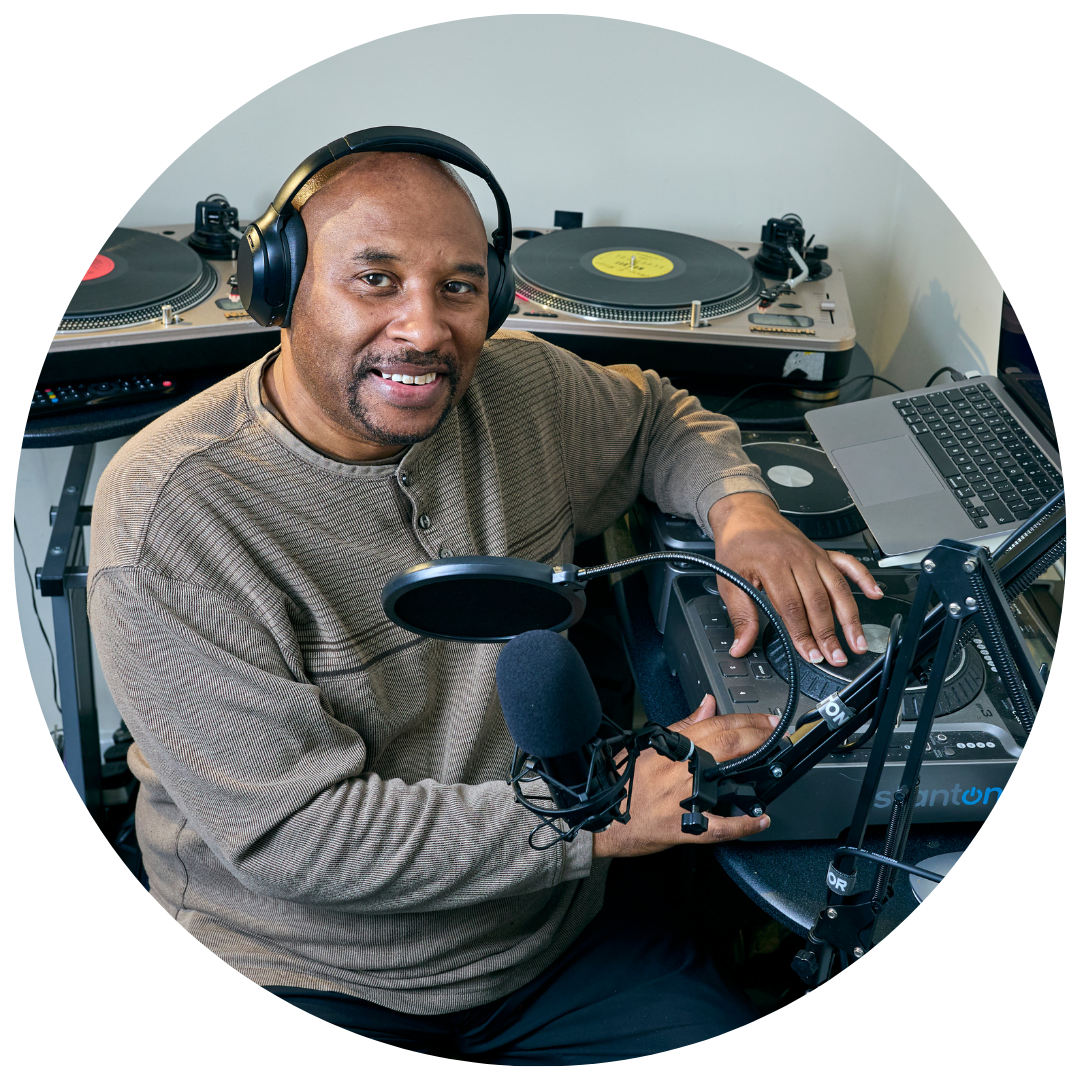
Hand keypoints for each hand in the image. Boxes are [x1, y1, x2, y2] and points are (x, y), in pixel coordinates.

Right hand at [592, 695, 775, 858]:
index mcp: (671, 747)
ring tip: (775, 766)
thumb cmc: (618, 781)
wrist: (598, 818)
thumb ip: (681, 726)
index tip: (767, 718)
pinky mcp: (683, 827)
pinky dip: (743, 825)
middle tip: (777, 732)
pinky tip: (760, 819)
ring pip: (728, 781)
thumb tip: (707, 705)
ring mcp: (683, 799)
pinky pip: (719, 827)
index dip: (746, 720)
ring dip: (757, 774)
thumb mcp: (645, 744)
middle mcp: (680, 769)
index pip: (716, 725)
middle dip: (759, 736)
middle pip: (728, 746)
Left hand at [708, 492, 882, 666]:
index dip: (803, 634)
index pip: (792, 607)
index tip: (810, 655)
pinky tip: (874, 594)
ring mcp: (813, 554)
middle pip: (819, 601)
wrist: (745, 513)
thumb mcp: (729, 580)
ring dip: (850, 617)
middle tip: (836, 657)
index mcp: (773, 564)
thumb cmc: (738, 544)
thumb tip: (740, 645)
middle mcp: (797, 558)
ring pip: (837, 588)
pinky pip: (848, 563)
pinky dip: (864, 578)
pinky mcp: (822, 552)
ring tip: (857, 641)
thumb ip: (740, 615)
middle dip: (829, 634)